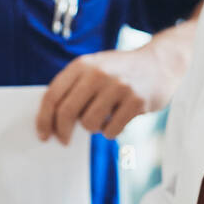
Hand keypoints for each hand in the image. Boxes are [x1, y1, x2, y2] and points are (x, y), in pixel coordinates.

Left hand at [36, 44, 172, 144]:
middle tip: (64, 140)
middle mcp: (99, 73)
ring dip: (93, 128)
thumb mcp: (95, 68)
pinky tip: (119, 119)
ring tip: (104, 118)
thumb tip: (52, 121)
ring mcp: (119, 87)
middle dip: (62, 131)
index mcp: (83, 64)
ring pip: (89, 123)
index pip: (53, 95)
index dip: (44, 119)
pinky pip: (111, 130)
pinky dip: (111, 131)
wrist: (160, 63)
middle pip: (67, 112)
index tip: (43, 135)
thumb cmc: (121, 71)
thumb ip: (74, 88)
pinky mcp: (136, 101)